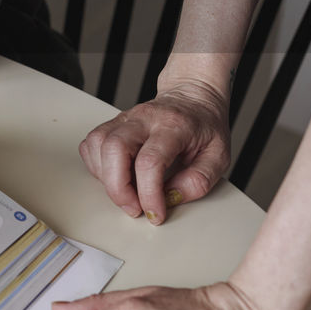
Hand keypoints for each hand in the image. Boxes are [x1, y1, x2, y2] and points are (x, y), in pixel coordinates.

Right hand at [79, 80, 230, 223]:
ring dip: (106, 177)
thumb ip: (199, 180)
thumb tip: (171, 198)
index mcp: (174, 125)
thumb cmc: (205, 126)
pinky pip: (91, 144)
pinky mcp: (113, 123)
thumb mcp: (219, 156)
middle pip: (114, 148)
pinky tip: (115, 175)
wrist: (193, 96)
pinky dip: (97, 166)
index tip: (156, 213)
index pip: (150, 161)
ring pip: (97, 144)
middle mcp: (144, 118)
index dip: (148, 194)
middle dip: (118, 187)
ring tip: (127, 192)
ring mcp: (125, 118)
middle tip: (133, 207)